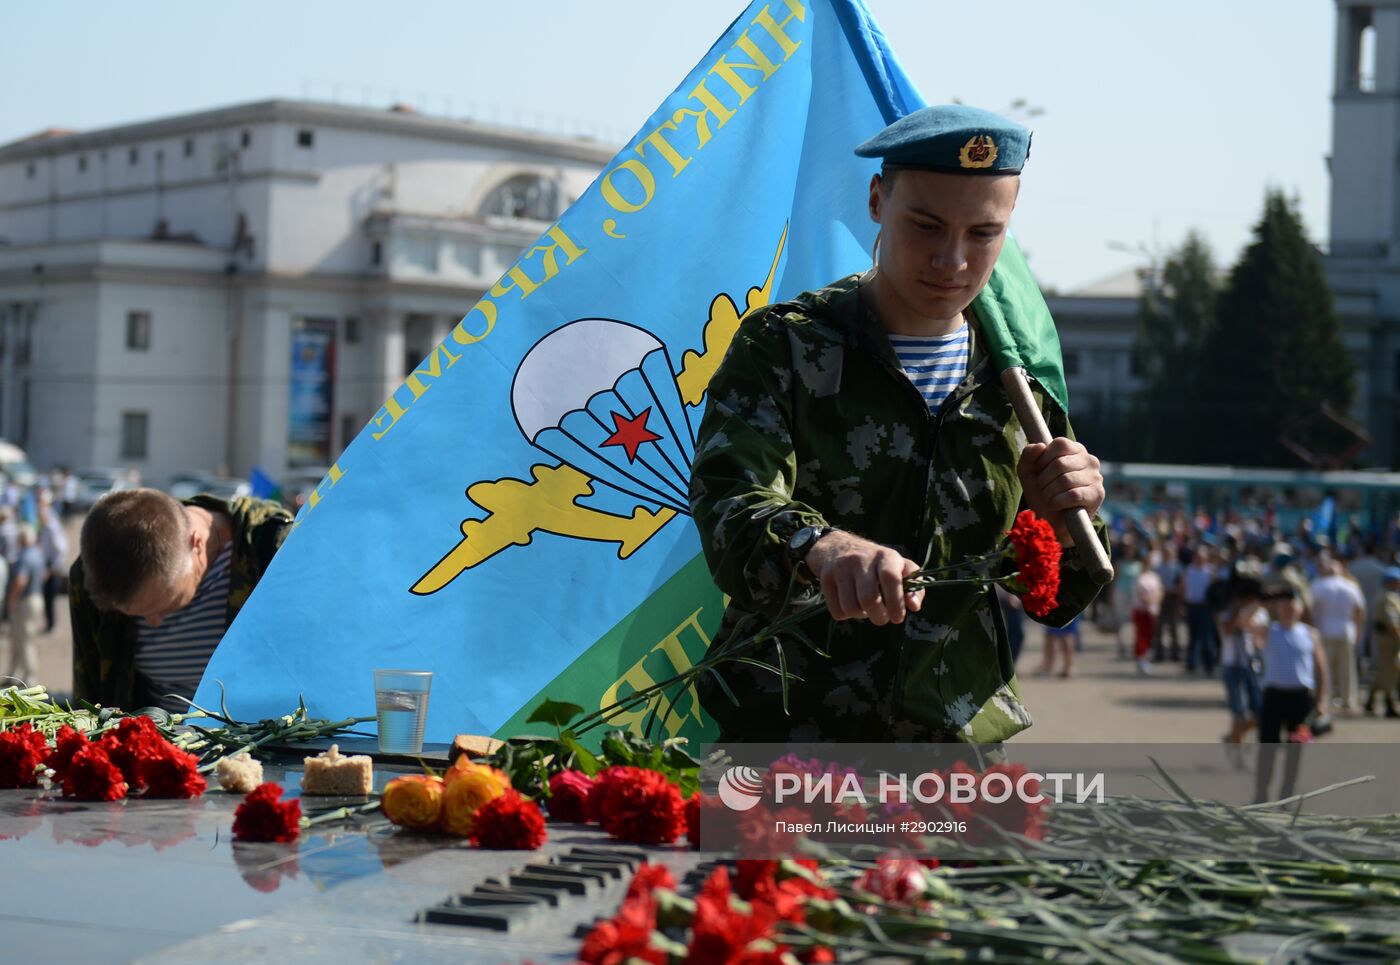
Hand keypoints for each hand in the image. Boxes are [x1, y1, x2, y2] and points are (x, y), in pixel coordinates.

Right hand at [804, 530, 923, 624]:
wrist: (838, 546)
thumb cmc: (876, 563)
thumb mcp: (899, 567)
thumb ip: (914, 586)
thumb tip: (914, 606)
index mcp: (885, 556)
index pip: (891, 578)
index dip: (896, 603)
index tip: (898, 618)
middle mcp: (861, 559)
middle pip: (869, 599)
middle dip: (879, 617)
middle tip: (882, 617)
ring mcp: (841, 567)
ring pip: (851, 608)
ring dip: (861, 616)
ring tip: (865, 608)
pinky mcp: (825, 578)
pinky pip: (837, 611)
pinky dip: (846, 615)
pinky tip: (850, 604)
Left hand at [1016, 437, 1104, 544]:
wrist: (1051, 520)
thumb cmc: (1042, 492)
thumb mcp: (1028, 472)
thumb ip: (1028, 455)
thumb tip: (1040, 446)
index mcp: (1075, 449)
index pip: (1060, 444)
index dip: (1044, 459)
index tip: (1040, 472)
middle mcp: (1089, 460)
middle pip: (1060, 463)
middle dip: (1044, 480)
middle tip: (1044, 489)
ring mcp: (1096, 477)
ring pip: (1065, 480)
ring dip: (1049, 493)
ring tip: (1049, 498)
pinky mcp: (1097, 494)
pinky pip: (1073, 495)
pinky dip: (1057, 502)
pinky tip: (1056, 505)